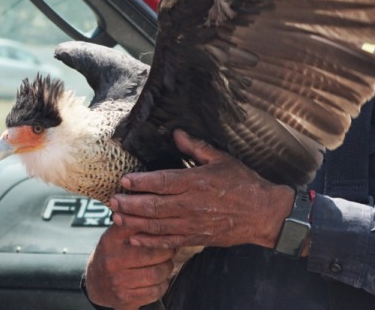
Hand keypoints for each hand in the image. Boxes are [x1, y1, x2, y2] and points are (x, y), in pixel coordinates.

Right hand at [85, 224, 174, 309]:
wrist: (96, 282)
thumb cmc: (114, 252)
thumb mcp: (117, 234)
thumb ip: (134, 221)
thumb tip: (156, 207)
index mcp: (111, 240)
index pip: (138, 229)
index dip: (157, 230)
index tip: (166, 229)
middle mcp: (112, 260)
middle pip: (153, 254)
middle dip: (167, 252)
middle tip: (170, 249)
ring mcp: (117, 282)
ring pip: (157, 274)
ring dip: (167, 269)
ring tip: (165, 264)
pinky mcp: (124, 299)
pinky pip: (155, 291)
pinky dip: (162, 285)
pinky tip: (158, 280)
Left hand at [110, 130, 294, 249]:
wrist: (263, 214)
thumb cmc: (244, 183)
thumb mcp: (221, 159)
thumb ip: (196, 147)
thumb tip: (177, 133)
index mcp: (196, 182)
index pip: (161, 181)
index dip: (139, 182)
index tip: (123, 180)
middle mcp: (191, 205)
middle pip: (152, 205)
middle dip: (129, 203)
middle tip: (111, 201)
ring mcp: (192, 224)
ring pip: (156, 225)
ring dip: (133, 222)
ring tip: (116, 217)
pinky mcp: (196, 238)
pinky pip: (168, 241)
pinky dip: (149, 241)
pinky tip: (134, 238)